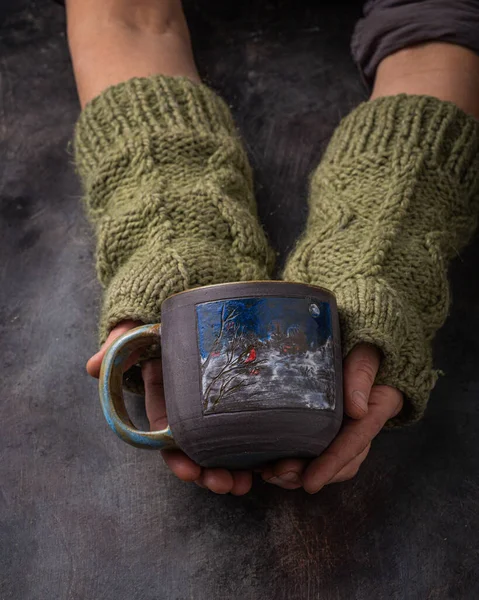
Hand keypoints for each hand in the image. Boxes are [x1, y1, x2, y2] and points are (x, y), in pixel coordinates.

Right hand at [87, 321, 253, 495]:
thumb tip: (93, 367)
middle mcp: (190, 412)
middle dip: (210, 473)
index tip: (190, 474)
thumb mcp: (135, 335)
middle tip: (226, 484)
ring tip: (246, 482)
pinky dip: (257, 447)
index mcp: (165, 404)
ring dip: (235, 468)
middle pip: (200, 450)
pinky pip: (249, 428)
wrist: (190, 308)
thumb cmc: (159, 327)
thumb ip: (117, 349)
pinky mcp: (241, 400)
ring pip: (225, 445)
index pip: (168, 440)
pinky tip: (269, 460)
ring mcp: (216, 408)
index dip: (178, 459)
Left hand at [260, 344, 403, 492]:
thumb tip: (357, 409)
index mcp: (378, 405)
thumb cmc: (362, 339)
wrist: (358, 335)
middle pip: (343, 460)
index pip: (357, 440)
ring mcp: (346, 425)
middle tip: (279, 475)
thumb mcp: (365, 349)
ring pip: (330, 460)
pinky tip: (271, 464)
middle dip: (312, 472)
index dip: (333, 463)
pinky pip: (317, 451)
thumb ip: (362, 373)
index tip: (311, 482)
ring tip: (271, 474)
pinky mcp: (329, 424)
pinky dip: (296, 462)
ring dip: (301, 473)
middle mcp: (364, 422)